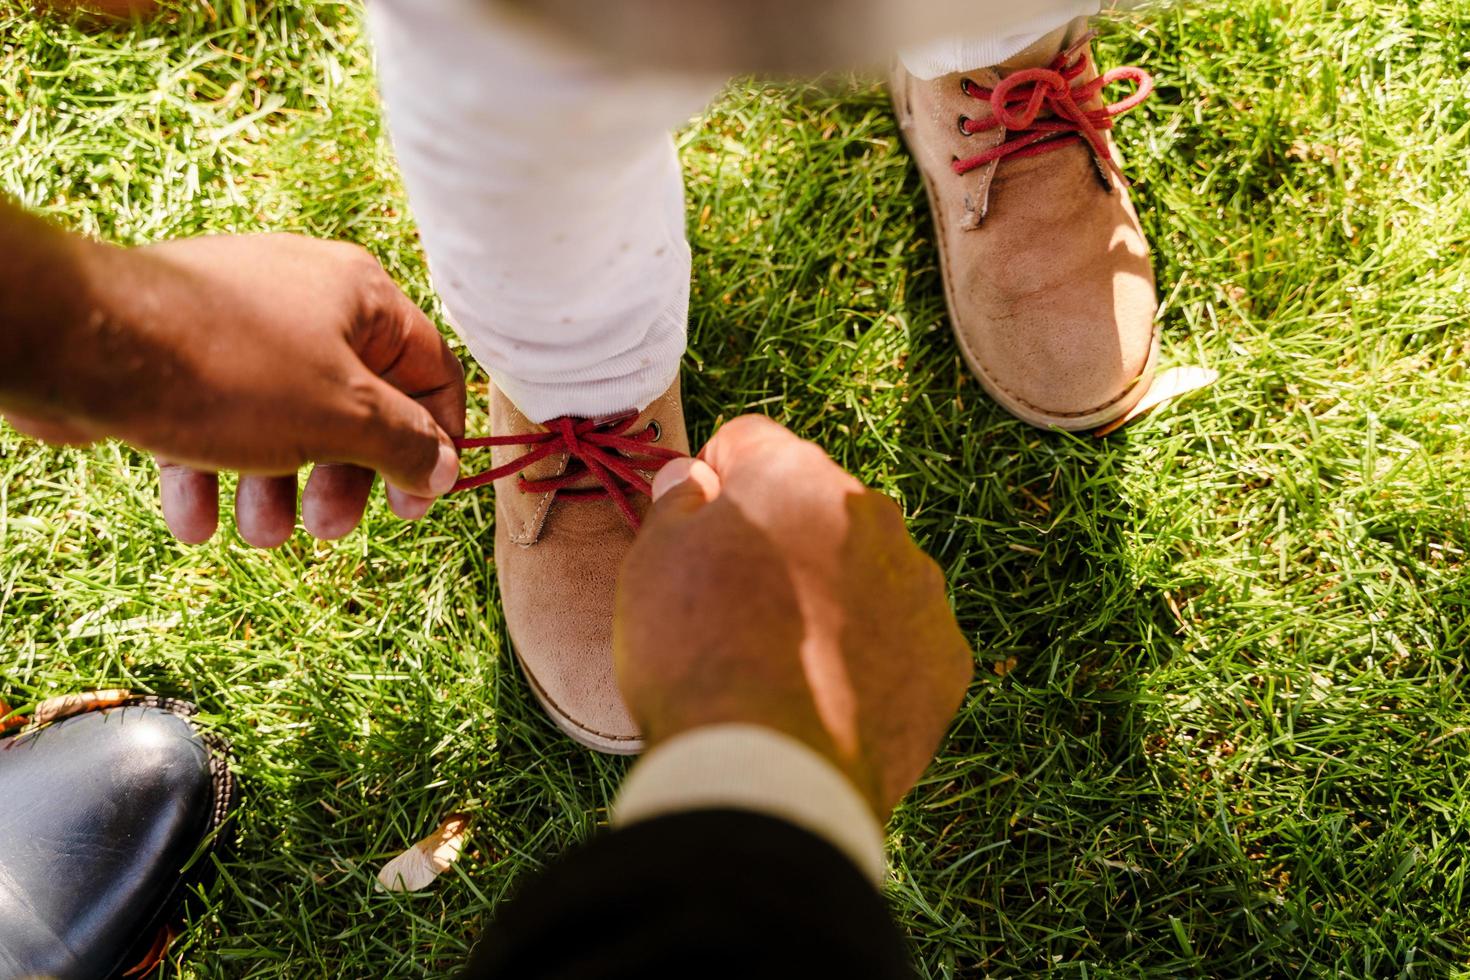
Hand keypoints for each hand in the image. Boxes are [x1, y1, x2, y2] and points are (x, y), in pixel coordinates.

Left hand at [1, 232, 464, 546]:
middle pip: (356, 405)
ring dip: (275, 488)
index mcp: (360, 296)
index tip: (420, 500)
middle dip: (341, 479)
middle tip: (328, 526)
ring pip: (284, 421)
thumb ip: (405, 444)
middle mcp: (305, 301)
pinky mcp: (181, 355)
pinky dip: (213, 472)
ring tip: (256, 531)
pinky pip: (217, 418)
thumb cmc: (230, 371)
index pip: (430, 369)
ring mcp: (240, 327)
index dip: (437, 440)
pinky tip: (193, 518)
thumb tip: (443, 468)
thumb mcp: (342, 418)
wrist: (81, 344)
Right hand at [614, 415, 972, 818]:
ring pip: (866, 572)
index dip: (714, 482)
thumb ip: (675, 503)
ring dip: (830, 596)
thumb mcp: (652, 562)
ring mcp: (920, 589)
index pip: (749, 443)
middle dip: (780, 539)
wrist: (768, 770)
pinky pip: (902, 639)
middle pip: (816, 507)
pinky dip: (870, 657)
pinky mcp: (946, 659)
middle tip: (733, 606)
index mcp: (797, 476)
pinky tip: (827, 697)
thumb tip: (691, 477)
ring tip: (782, 662)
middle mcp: (874, 516)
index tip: (695, 530)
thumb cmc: (696, 653)